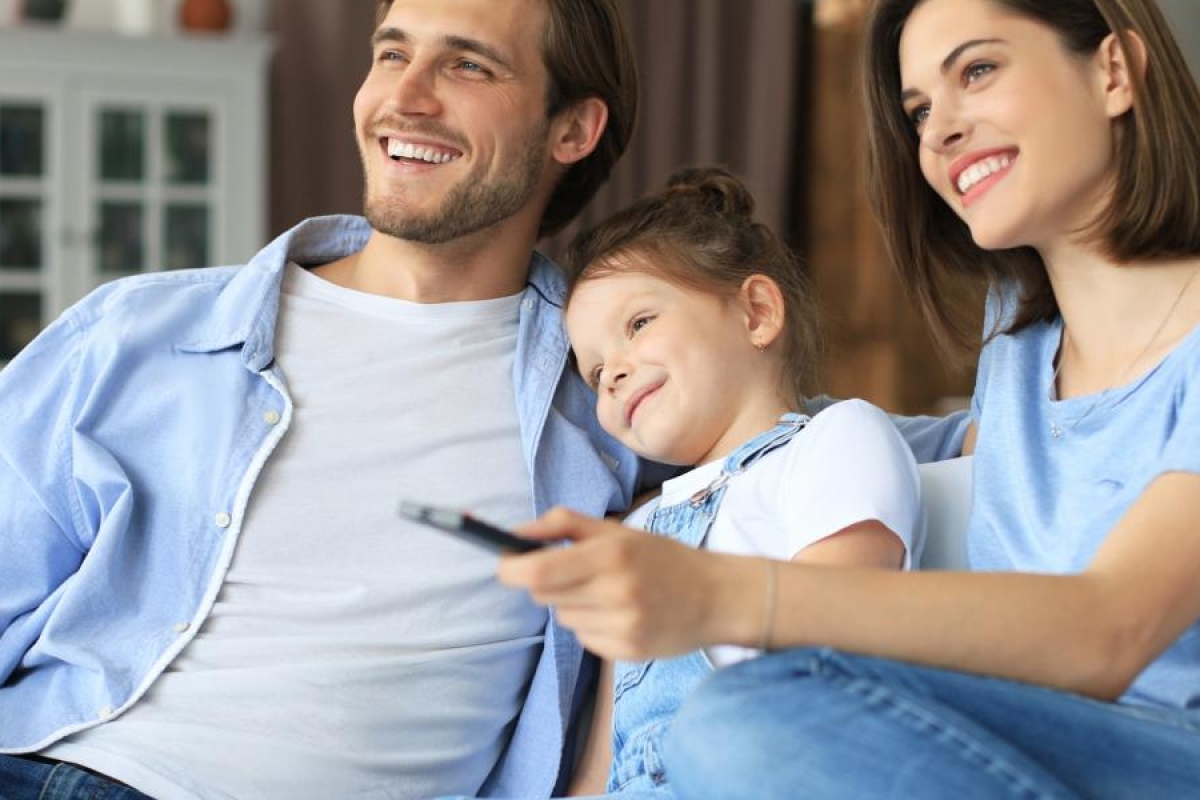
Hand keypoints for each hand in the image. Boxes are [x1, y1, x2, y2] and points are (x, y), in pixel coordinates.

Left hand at [498, 507, 739, 659]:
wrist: (716, 598)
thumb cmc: (661, 558)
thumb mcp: (617, 531)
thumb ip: (563, 524)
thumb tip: (514, 533)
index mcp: (611, 555)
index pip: (537, 572)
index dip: (511, 569)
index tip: (506, 563)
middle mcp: (615, 593)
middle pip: (543, 596)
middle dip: (545, 583)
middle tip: (574, 572)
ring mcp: (622, 626)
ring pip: (562, 618)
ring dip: (572, 605)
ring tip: (608, 594)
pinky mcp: (627, 652)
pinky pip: (583, 638)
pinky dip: (591, 626)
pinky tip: (620, 615)